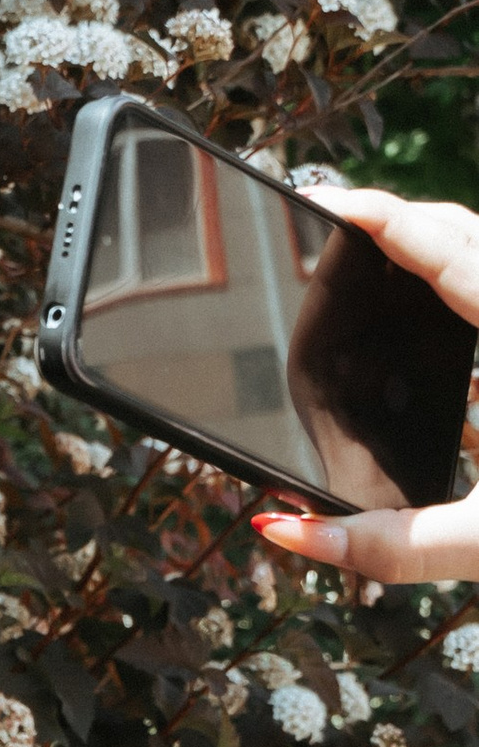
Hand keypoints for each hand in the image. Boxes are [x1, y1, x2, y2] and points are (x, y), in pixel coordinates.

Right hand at [250, 183, 478, 583]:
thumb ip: (391, 545)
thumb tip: (287, 530)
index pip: (453, 255)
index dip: (388, 220)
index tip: (334, 201)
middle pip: (475, 240)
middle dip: (409, 222)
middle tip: (346, 226)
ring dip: (442, 257)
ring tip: (384, 265)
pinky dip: (469, 299)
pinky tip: (444, 336)